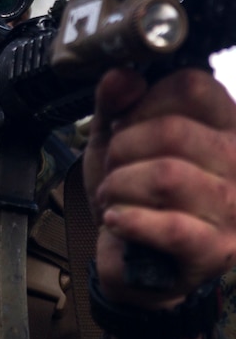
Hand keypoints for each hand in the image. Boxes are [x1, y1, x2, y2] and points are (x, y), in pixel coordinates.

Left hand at [84, 67, 235, 310]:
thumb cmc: (133, 194)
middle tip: (114, 169)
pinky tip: (116, 220)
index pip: (193, 85)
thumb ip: (114, 103)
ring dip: (119, 187)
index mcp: (224, 126)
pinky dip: (129, 221)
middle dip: (122, 150)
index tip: (125, 125)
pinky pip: (169, 226)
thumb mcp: (114, 140)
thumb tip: (122, 75)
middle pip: (171, 132)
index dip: (144, 102)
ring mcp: (233, 209)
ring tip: (114, 197)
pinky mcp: (216, 250)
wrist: (135, 263)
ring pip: (165, 177)